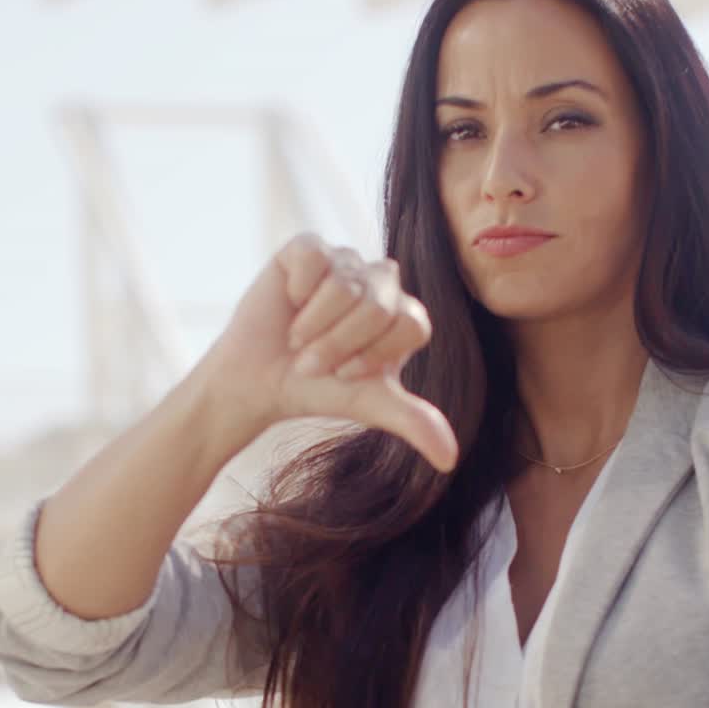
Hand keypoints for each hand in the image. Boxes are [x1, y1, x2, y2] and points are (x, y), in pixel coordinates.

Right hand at [198, 232, 458, 473]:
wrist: (258, 381)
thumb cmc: (318, 390)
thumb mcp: (369, 406)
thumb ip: (414, 421)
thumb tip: (450, 459)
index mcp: (404, 315)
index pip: (409, 323)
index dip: (372, 354)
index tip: (345, 374)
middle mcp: (381, 282)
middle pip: (377, 305)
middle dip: (339, 344)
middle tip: (312, 362)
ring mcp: (345, 261)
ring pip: (345, 283)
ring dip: (314, 324)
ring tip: (297, 339)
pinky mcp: (308, 247)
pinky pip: (315, 256)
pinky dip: (298, 288)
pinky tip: (289, 303)